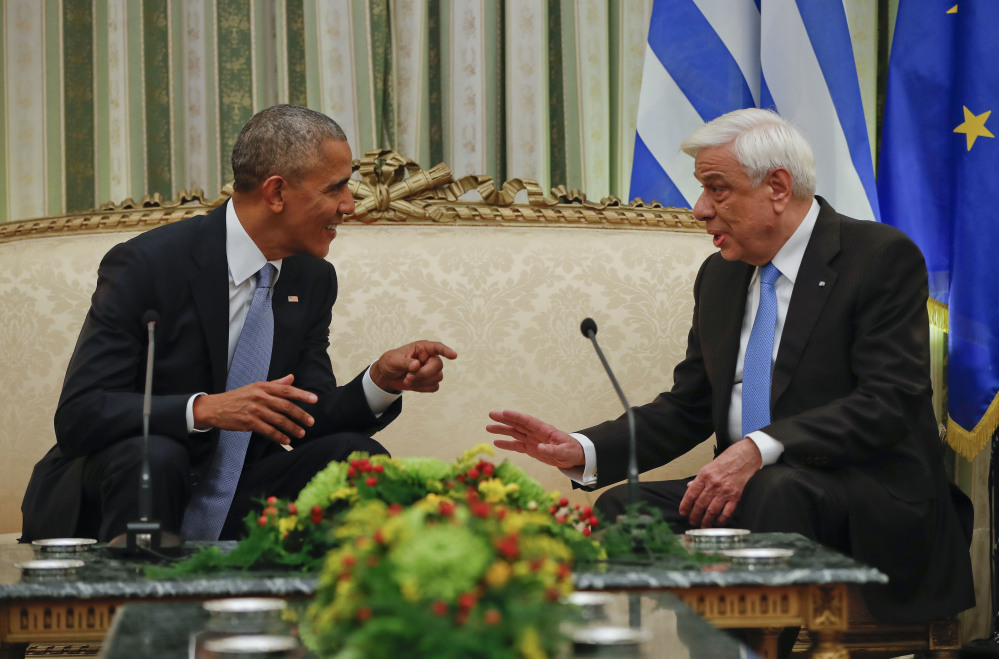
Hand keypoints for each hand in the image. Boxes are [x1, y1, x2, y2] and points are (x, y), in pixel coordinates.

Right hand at [192, 374, 316, 444]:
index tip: (315, 400)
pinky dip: (279, 436)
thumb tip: (292, 377)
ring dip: (292, 428)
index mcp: (263, 386)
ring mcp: (255, 410)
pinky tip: (286, 440)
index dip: (302, 395)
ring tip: (301, 433)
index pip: (287, 390)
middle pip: (286, 406)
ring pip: (279, 420)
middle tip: (311, 421)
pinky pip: (268, 431)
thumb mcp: (256, 387)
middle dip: (301, 414)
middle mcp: (260, 397)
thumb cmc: (239, 396)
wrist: (216, 407)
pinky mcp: (249, 422)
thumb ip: (275, 384)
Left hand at [370, 341, 457, 392]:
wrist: (387, 375)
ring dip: (421, 382)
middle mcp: (429, 357)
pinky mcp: (430, 381)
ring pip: (437, 378)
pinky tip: (413, 384)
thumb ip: (405, 362)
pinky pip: (434, 387)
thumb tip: (417, 365)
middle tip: (408, 377)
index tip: (454, 356)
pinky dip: (422, 388)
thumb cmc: (390, 362)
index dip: (446, 351)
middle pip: (438, 366)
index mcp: (422, 348)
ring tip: (407, 380)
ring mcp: (431, 369)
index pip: (437, 347)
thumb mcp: (393, 360)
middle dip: (423, 374)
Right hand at [486, 410, 584, 468]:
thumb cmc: (571, 451)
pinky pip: (516, 445)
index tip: (504, 412)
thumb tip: (540, 447)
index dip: (516, 416)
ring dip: (502, 430)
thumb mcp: (564, 452)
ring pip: (514, 433)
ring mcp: (532, 440)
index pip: (528, 421)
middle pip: (517, 424)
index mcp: (544, 430)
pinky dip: (506, 444)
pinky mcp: (531, 448)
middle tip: (491, 414)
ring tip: (488, 427)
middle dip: (505, 419)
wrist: (574, 456)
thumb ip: (552, 450)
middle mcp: (535, 433)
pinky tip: (496, 442)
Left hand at [679, 438, 761, 527]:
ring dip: (706, 521)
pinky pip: (727, 512)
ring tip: (703, 526)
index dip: (685, 505)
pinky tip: (717, 522)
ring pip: (712, 511)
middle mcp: (713, 484)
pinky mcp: (736, 496)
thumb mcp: (707, 467)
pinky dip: (721, 519)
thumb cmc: (726, 461)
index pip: (691, 494)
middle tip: (692, 522)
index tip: (683, 512)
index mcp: (704, 476)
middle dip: (694, 516)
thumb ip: (698, 479)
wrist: (744, 457)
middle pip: (700, 504)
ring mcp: (725, 491)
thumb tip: (689, 488)